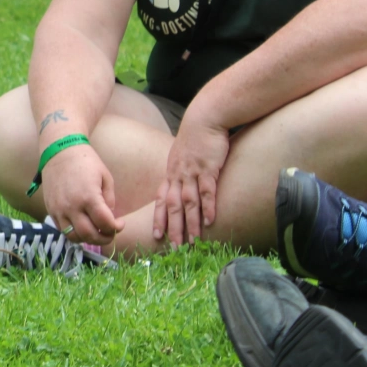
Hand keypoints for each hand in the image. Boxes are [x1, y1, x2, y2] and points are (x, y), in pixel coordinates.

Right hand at [40, 144, 123, 246]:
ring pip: (74, 237)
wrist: (59, 151)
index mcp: (89, 197)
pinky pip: (62, 229)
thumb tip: (109, 218)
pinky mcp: (50, 209)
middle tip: (110, 232)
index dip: (116, 228)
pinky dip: (74, 232)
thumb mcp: (105, 178)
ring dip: (88, 238)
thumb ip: (109, 200)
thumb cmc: (86, 162)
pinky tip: (82, 224)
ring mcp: (59, 209)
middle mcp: (72, 206)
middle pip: (89, 235)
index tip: (120, 223)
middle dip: (104, 238)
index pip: (105, 224)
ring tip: (95, 231)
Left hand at [153, 115, 230, 245]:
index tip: (156, 235)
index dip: (159, 218)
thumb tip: (181, 187)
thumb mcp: (182, 157)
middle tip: (173, 247)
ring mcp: (192, 172)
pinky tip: (210, 221)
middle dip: (172, 227)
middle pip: (173, 205)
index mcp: (171, 173)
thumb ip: (181, 173)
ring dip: (190, 222)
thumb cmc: (196, 139)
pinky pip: (207, 190)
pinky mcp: (208, 168)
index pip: (162, 200)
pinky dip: (208, 206)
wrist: (205, 119)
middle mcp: (178, 175)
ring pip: (189, 202)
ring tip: (192, 241)